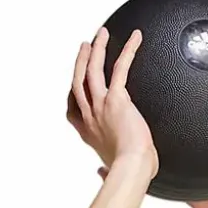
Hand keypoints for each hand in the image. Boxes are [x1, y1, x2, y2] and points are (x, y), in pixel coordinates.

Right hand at [66, 26, 156, 177]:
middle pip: (79, 82)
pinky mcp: (117, 99)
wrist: (132, 169)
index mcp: (89, 134)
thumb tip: (102, 172)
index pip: (73, 110)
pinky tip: (135, 38)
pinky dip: (128, 50)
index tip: (74, 85)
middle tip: (85, 48)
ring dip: (96, 50)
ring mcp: (101, 106)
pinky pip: (121, 68)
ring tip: (101, 35)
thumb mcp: (112, 170)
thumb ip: (105, 169)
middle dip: (81, 62)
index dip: (72, 94)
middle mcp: (91, 117)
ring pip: (92, 70)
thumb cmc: (128, 172)